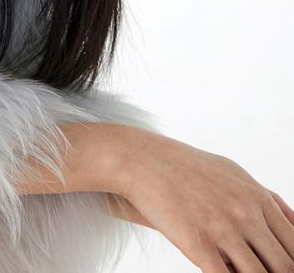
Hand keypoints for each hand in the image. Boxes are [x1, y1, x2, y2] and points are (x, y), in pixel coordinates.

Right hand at [115, 129, 293, 271]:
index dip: (293, 264)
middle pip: (284, 266)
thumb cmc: (189, 168)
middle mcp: (247, 213)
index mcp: (258, 198)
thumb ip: (267, 199)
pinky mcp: (200, 245)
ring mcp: (224, 229)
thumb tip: (293, 221)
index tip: (286, 269)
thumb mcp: (235, 175)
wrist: (145, 161)